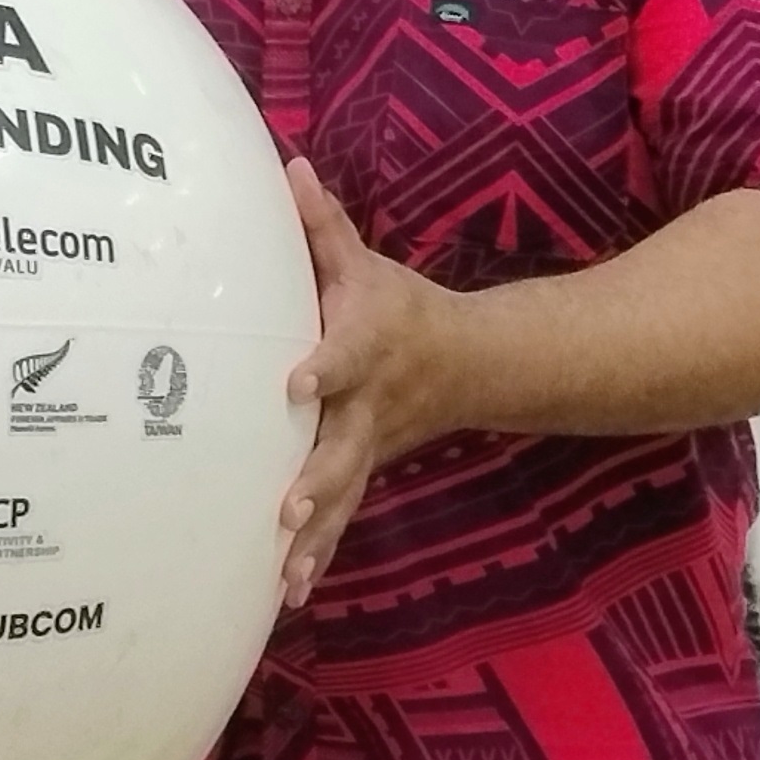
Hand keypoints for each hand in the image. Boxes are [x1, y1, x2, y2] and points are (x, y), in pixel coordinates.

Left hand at [276, 158, 472, 612]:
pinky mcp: (364, 472)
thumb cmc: (402, 307)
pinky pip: (343, 519)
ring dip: (316, 536)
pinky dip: (319, 556)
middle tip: (287, 509)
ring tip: (285, 575)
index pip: (346, 354)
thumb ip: (322, 224)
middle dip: (318, 479)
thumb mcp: (365, 261)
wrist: (473, 363)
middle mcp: (370, 403)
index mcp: (368, 345)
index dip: (323, 367)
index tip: (294, 385)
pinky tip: (290, 593)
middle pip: (344, 445)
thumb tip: (286, 166)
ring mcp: (371, 445)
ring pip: (344, 496)